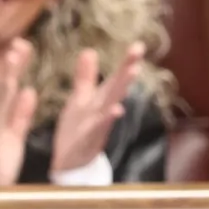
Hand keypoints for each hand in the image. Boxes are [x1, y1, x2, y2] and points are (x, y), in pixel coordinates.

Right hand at [0, 38, 37, 185]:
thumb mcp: (13, 137)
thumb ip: (21, 115)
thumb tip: (28, 91)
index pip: (6, 87)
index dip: (14, 66)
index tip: (22, 44)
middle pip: (2, 89)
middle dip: (11, 66)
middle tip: (19, 44)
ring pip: (0, 100)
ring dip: (8, 77)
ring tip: (15, 56)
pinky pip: (6, 123)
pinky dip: (18, 108)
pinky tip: (26, 90)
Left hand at [50, 42, 143, 172]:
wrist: (69, 163)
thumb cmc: (76, 130)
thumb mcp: (79, 100)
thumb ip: (85, 78)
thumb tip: (90, 50)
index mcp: (99, 100)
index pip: (114, 78)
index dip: (126, 62)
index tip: (139, 45)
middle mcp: (102, 111)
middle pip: (116, 87)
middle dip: (127, 68)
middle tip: (139, 49)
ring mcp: (98, 126)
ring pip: (112, 104)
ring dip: (121, 88)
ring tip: (132, 71)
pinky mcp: (88, 140)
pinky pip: (98, 128)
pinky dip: (107, 119)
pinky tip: (116, 109)